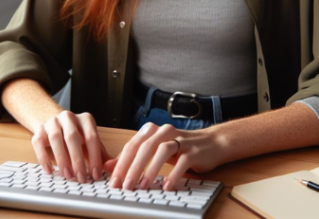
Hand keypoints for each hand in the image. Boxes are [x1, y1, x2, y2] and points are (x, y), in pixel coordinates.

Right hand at [30, 110, 112, 182]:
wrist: (55, 121)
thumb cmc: (78, 136)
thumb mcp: (91, 142)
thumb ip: (101, 154)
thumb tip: (111, 168)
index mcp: (84, 120)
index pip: (91, 137)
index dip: (94, 157)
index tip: (95, 174)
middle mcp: (68, 117)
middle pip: (72, 136)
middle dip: (77, 159)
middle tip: (81, 177)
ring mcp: (52, 122)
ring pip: (55, 137)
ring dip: (62, 158)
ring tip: (67, 175)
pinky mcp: (39, 129)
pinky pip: (38, 142)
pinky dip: (43, 157)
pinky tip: (50, 170)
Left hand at [107, 122, 228, 191]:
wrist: (210, 144)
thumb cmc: (178, 148)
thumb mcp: (154, 151)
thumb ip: (132, 157)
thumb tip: (108, 166)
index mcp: (151, 130)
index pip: (131, 146)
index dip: (121, 163)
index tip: (114, 181)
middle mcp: (163, 131)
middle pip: (144, 148)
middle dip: (133, 167)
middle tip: (126, 186)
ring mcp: (179, 139)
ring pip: (161, 151)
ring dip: (151, 169)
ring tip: (143, 186)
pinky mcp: (193, 150)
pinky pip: (182, 161)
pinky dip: (173, 174)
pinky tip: (166, 186)